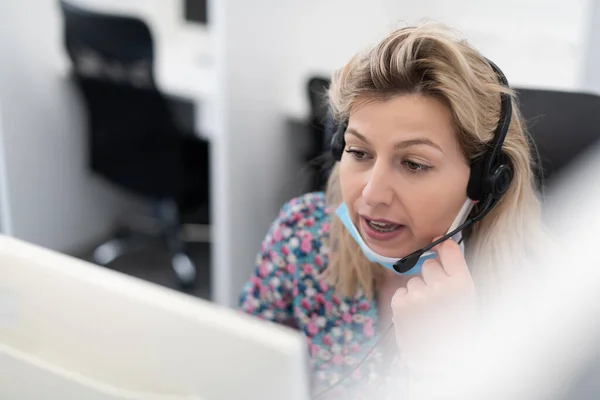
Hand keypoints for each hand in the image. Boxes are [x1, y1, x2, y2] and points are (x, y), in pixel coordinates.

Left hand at [391, 237, 477, 371]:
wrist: (440, 362)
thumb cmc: (456, 331)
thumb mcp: (467, 301)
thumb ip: (455, 275)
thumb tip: (442, 245)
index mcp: (462, 285)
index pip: (449, 249)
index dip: (442, 246)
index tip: (439, 246)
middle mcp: (440, 287)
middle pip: (428, 264)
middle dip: (430, 277)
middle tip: (437, 299)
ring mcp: (418, 295)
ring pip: (413, 281)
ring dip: (417, 293)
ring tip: (427, 313)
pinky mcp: (400, 304)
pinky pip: (401, 292)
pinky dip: (405, 303)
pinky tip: (415, 317)